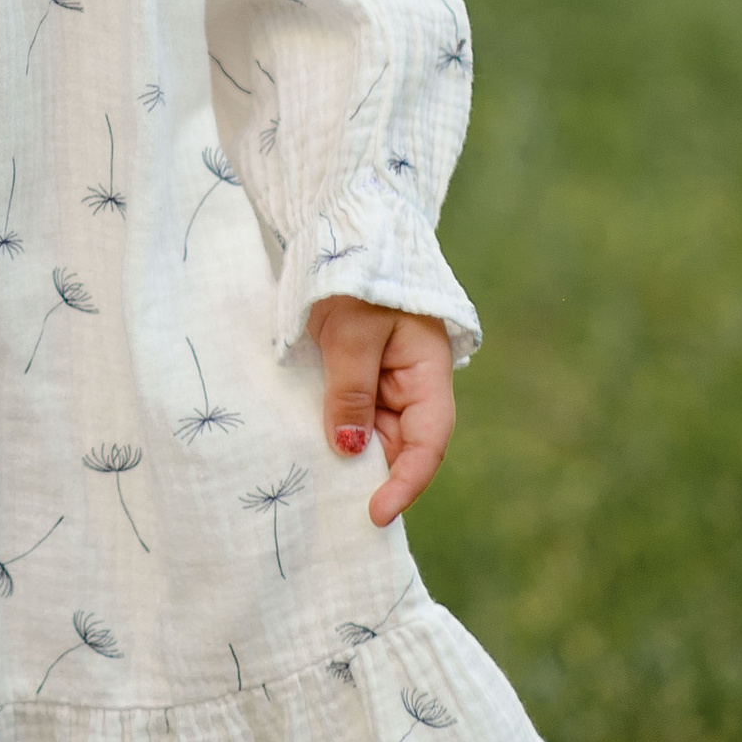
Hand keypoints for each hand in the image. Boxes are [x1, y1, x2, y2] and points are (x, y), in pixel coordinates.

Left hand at [310, 296, 454, 526]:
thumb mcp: (351, 333)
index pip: (427, 443)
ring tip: (319, 484)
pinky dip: (338, 429)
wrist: (345, 228)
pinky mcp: (359, 370)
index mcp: (428, 372)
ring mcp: (386, 377)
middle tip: (336, 507)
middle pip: (400, 444)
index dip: (405, 483)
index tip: (376, 513)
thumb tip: (349, 449)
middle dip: (373, 474)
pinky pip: (353, 411)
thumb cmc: (356, 274)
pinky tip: (313, 448)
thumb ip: (351, 391)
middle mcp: (413, 382)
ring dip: (351, 453)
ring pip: (374, 432)